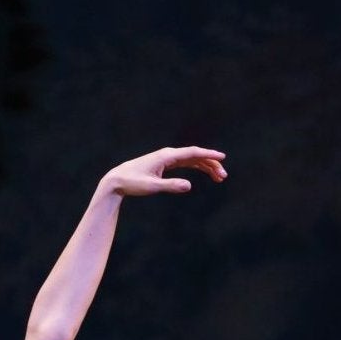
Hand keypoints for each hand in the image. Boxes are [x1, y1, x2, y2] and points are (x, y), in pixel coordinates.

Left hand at [106, 146, 225, 197]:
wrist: (117, 180)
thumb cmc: (133, 183)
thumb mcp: (152, 187)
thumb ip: (171, 186)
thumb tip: (189, 186)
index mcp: (167, 156)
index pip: (192, 153)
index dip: (209, 155)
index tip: (222, 157)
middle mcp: (168, 154)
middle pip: (195, 156)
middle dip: (211, 164)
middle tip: (223, 176)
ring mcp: (167, 158)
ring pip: (192, 160)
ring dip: (206, 167)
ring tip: (219, 177)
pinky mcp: (165, 164)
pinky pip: (186, 163)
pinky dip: (197, 167)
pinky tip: (205, 173)